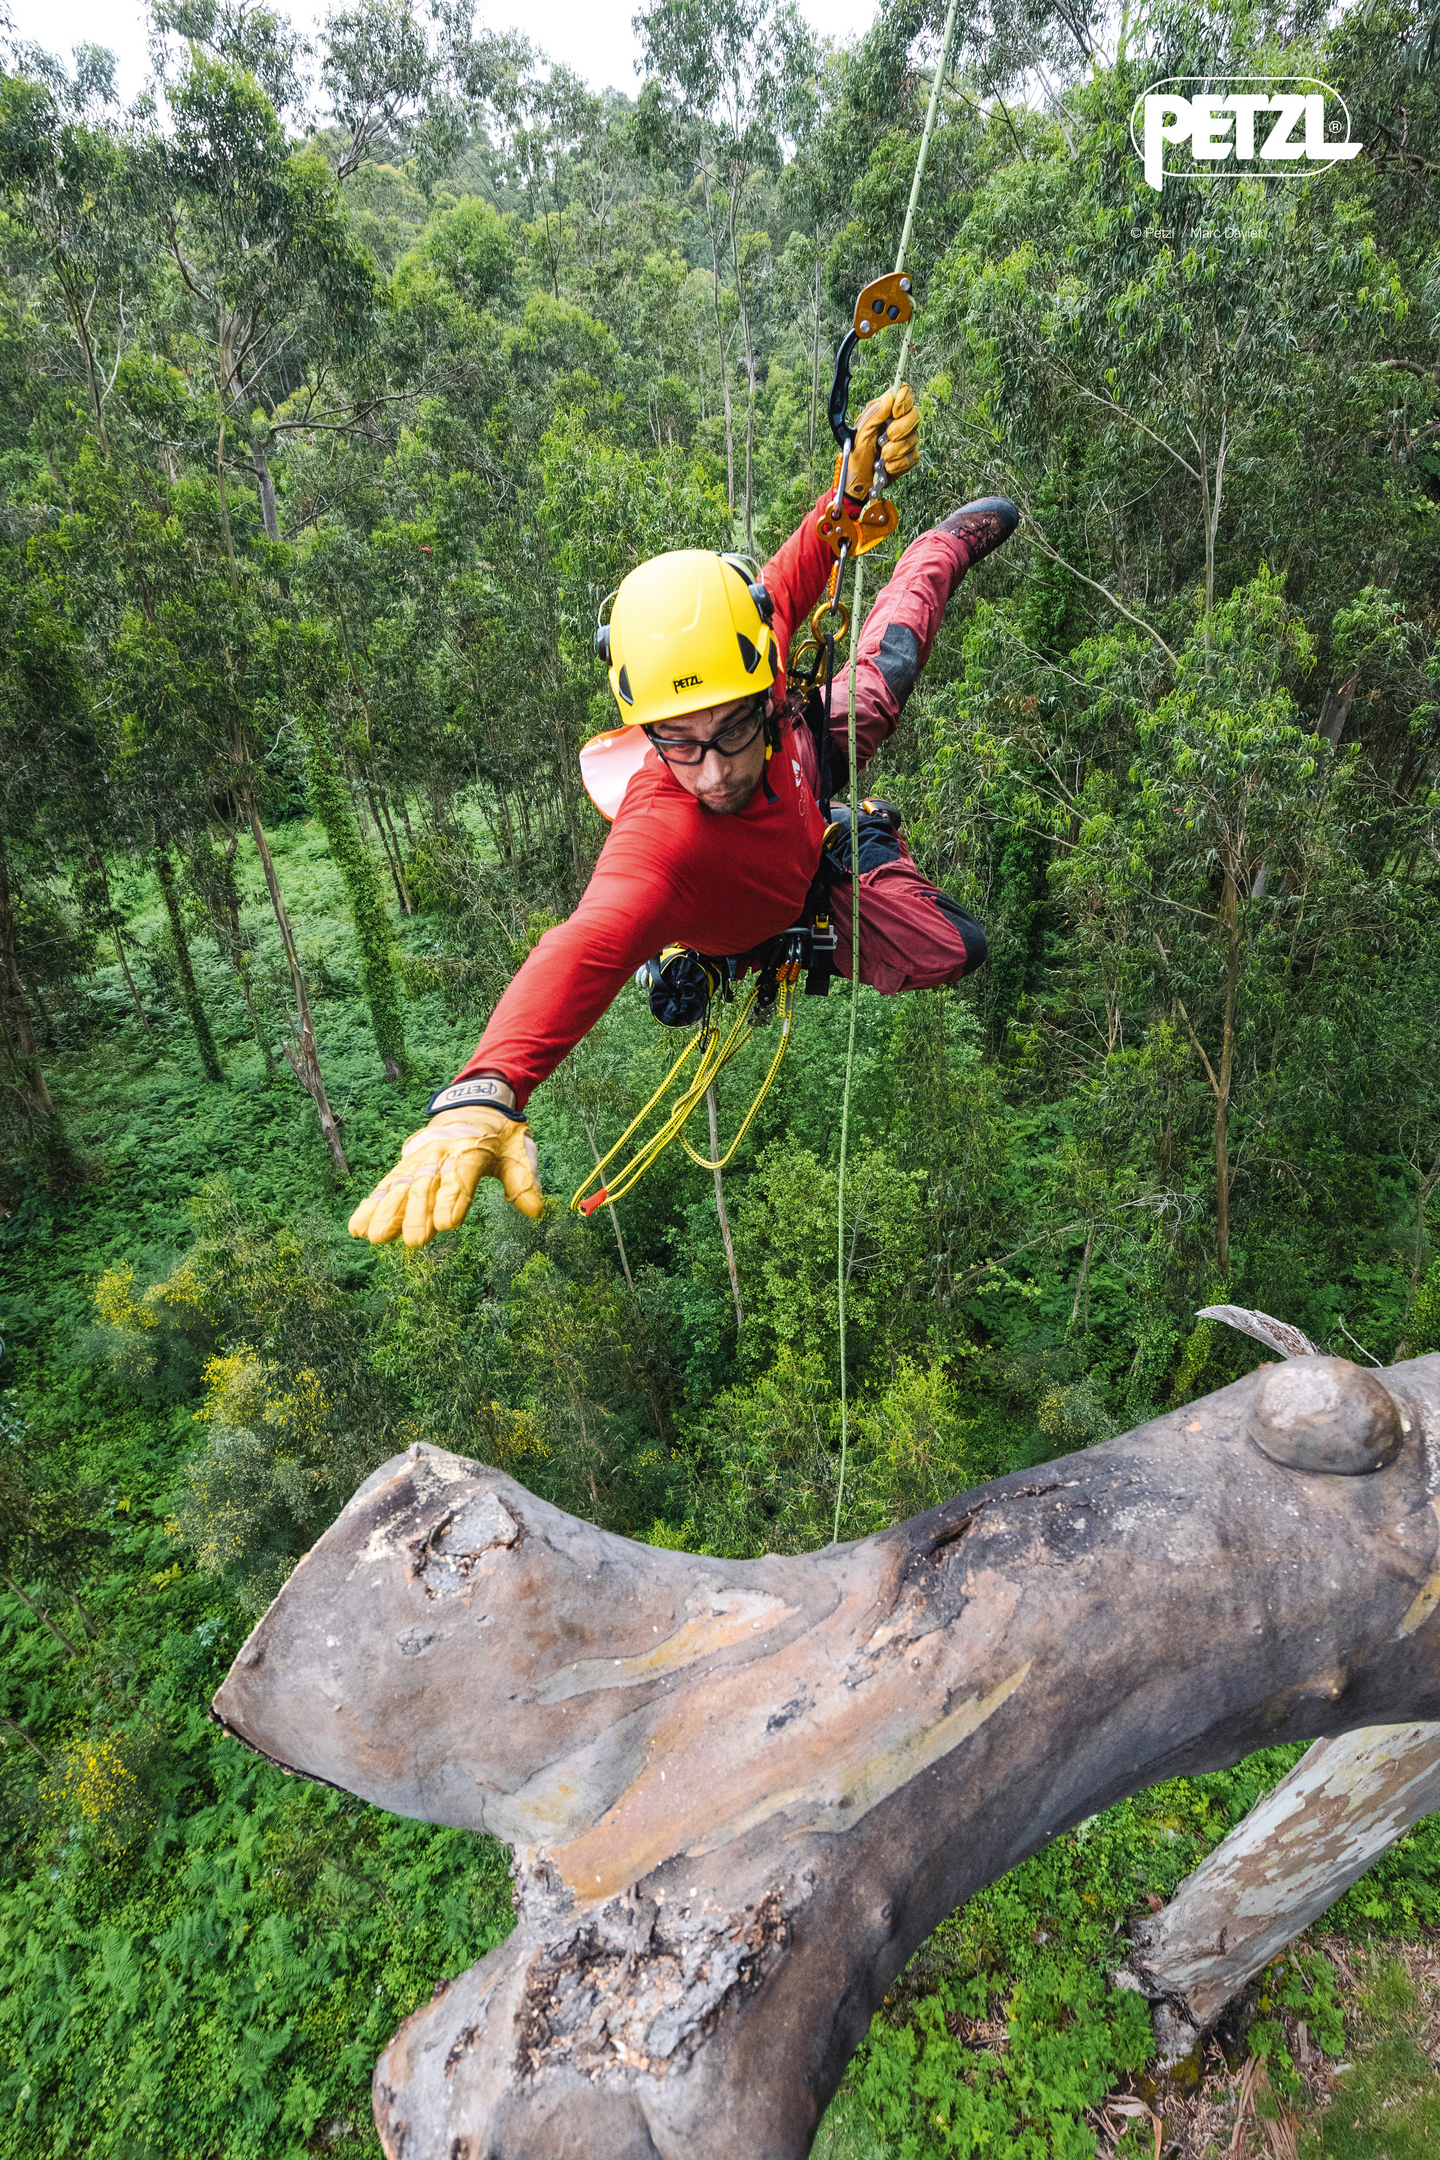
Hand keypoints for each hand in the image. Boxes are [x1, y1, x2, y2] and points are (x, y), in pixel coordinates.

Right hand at [348, 1110, 543, 1247]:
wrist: (474, 1104)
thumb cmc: (498, 1136)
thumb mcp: (518, 1152)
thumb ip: (522, 1181)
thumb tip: (535, 1211)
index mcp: (470, 1151)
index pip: (461, 1177)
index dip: (453, 1199)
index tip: (446, 1224)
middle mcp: (440, 1155)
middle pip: (427, 1185)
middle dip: (418, 1214)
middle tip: (414, 1241)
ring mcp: (420, 1160)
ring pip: (401, 1186)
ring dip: (386, 1212)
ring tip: (374, 1237)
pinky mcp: (406, 1165)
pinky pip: (386, 1185)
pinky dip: (371, 1205)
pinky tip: (358, 1226)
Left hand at [839, 382, 920, 502]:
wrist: (857, 482)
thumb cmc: (855, 455)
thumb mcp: (860, 431)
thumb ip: (876, 412)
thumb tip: (891, 396)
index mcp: (884, 412)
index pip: (904, 394)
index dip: (903, 402)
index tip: (894, 413)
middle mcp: (897, 423)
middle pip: (914, 415)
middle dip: (901, 429)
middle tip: (886, 439)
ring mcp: (905, 440)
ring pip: (914, 438)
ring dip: (896, 450)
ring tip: (882, 456)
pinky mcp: (908, 457)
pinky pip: (913, 456)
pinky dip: (899, 464)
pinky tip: (888, 466)